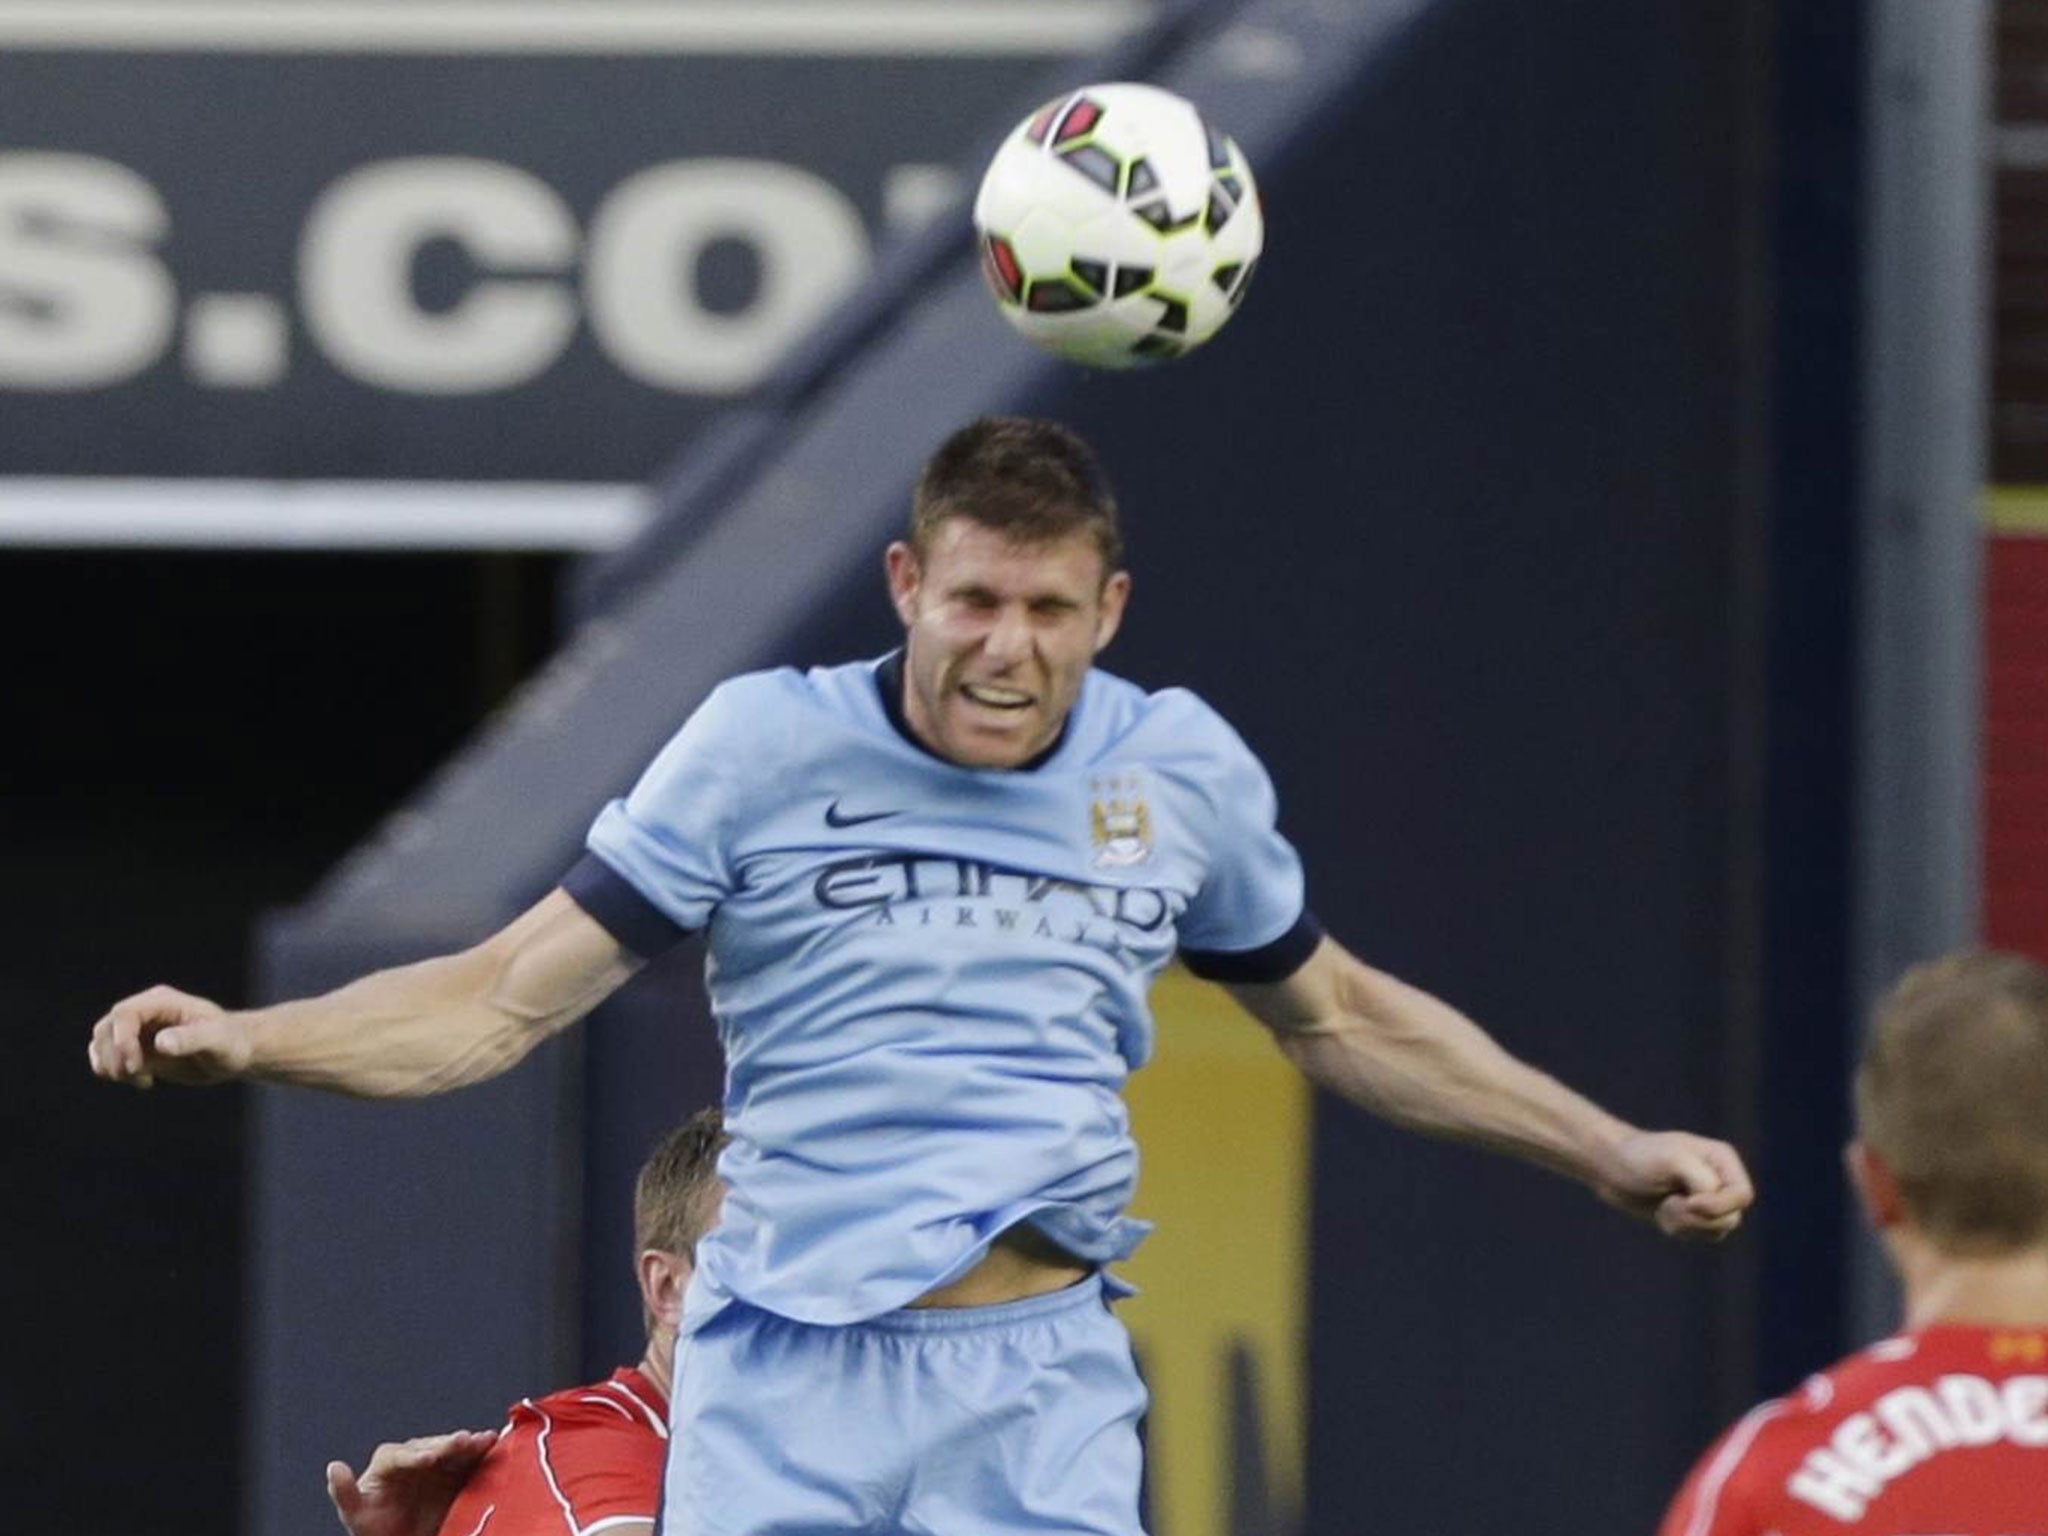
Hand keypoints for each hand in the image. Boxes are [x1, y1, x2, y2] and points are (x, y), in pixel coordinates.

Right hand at [87, 985, 250, 1088]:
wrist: (235, 1054)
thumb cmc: (231, 1042)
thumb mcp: (217, 1040)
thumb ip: (191, 1039)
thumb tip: (161, 1043)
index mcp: (161, 1002)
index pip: (123, 1014)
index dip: (121, 1040)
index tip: (135, 1066)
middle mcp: (145, 1013)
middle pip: (105, 1029)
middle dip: (114, 1055)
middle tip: (138, 1074)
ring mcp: (138, 1031)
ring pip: (101, 1044)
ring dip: (111, 1066)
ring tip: (142, 1079)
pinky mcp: (136, 1050)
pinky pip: (108, 1059)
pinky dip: (115, 1073)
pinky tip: (145, 1082)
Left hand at [326, 1429, 498, 1535]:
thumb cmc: (378, 1531)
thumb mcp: (357, 1517)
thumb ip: (344, 1494)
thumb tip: (333, 1466)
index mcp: (388, 1464)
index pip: (400, 1455)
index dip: (414, 1455)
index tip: (428, 1460)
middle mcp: (414, 1457)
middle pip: (430, 1446)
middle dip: (446, 1444)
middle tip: (463, 1441)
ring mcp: (437, 1463)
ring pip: (451, 1448)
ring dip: (467, 1443)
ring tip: (482, 1440)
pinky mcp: (455, 1472)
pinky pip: (468, 1459)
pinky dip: (480, 1450)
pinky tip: (491, 1442)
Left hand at [1595, 1131, 1753, 1240]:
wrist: (1609, 1168)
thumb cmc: (1638, 1158)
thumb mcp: (1671, 1160)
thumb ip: (1701, 1179)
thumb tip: (1710, 1203)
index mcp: (1721, 1159)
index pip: (1742, 1195)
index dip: (1718, 1205)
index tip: (1688, 1201)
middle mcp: (1720, 1178)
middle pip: (1732, 1217)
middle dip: (1697, 1218)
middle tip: (1669, 1204)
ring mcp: (1708, 1198)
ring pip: (1718, 1230)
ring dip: (1687, 1225)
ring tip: (1664, 1208)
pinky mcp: (1693, 1215)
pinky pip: (1702, 1235)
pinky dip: (1681, 1230)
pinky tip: (1662, 1215)